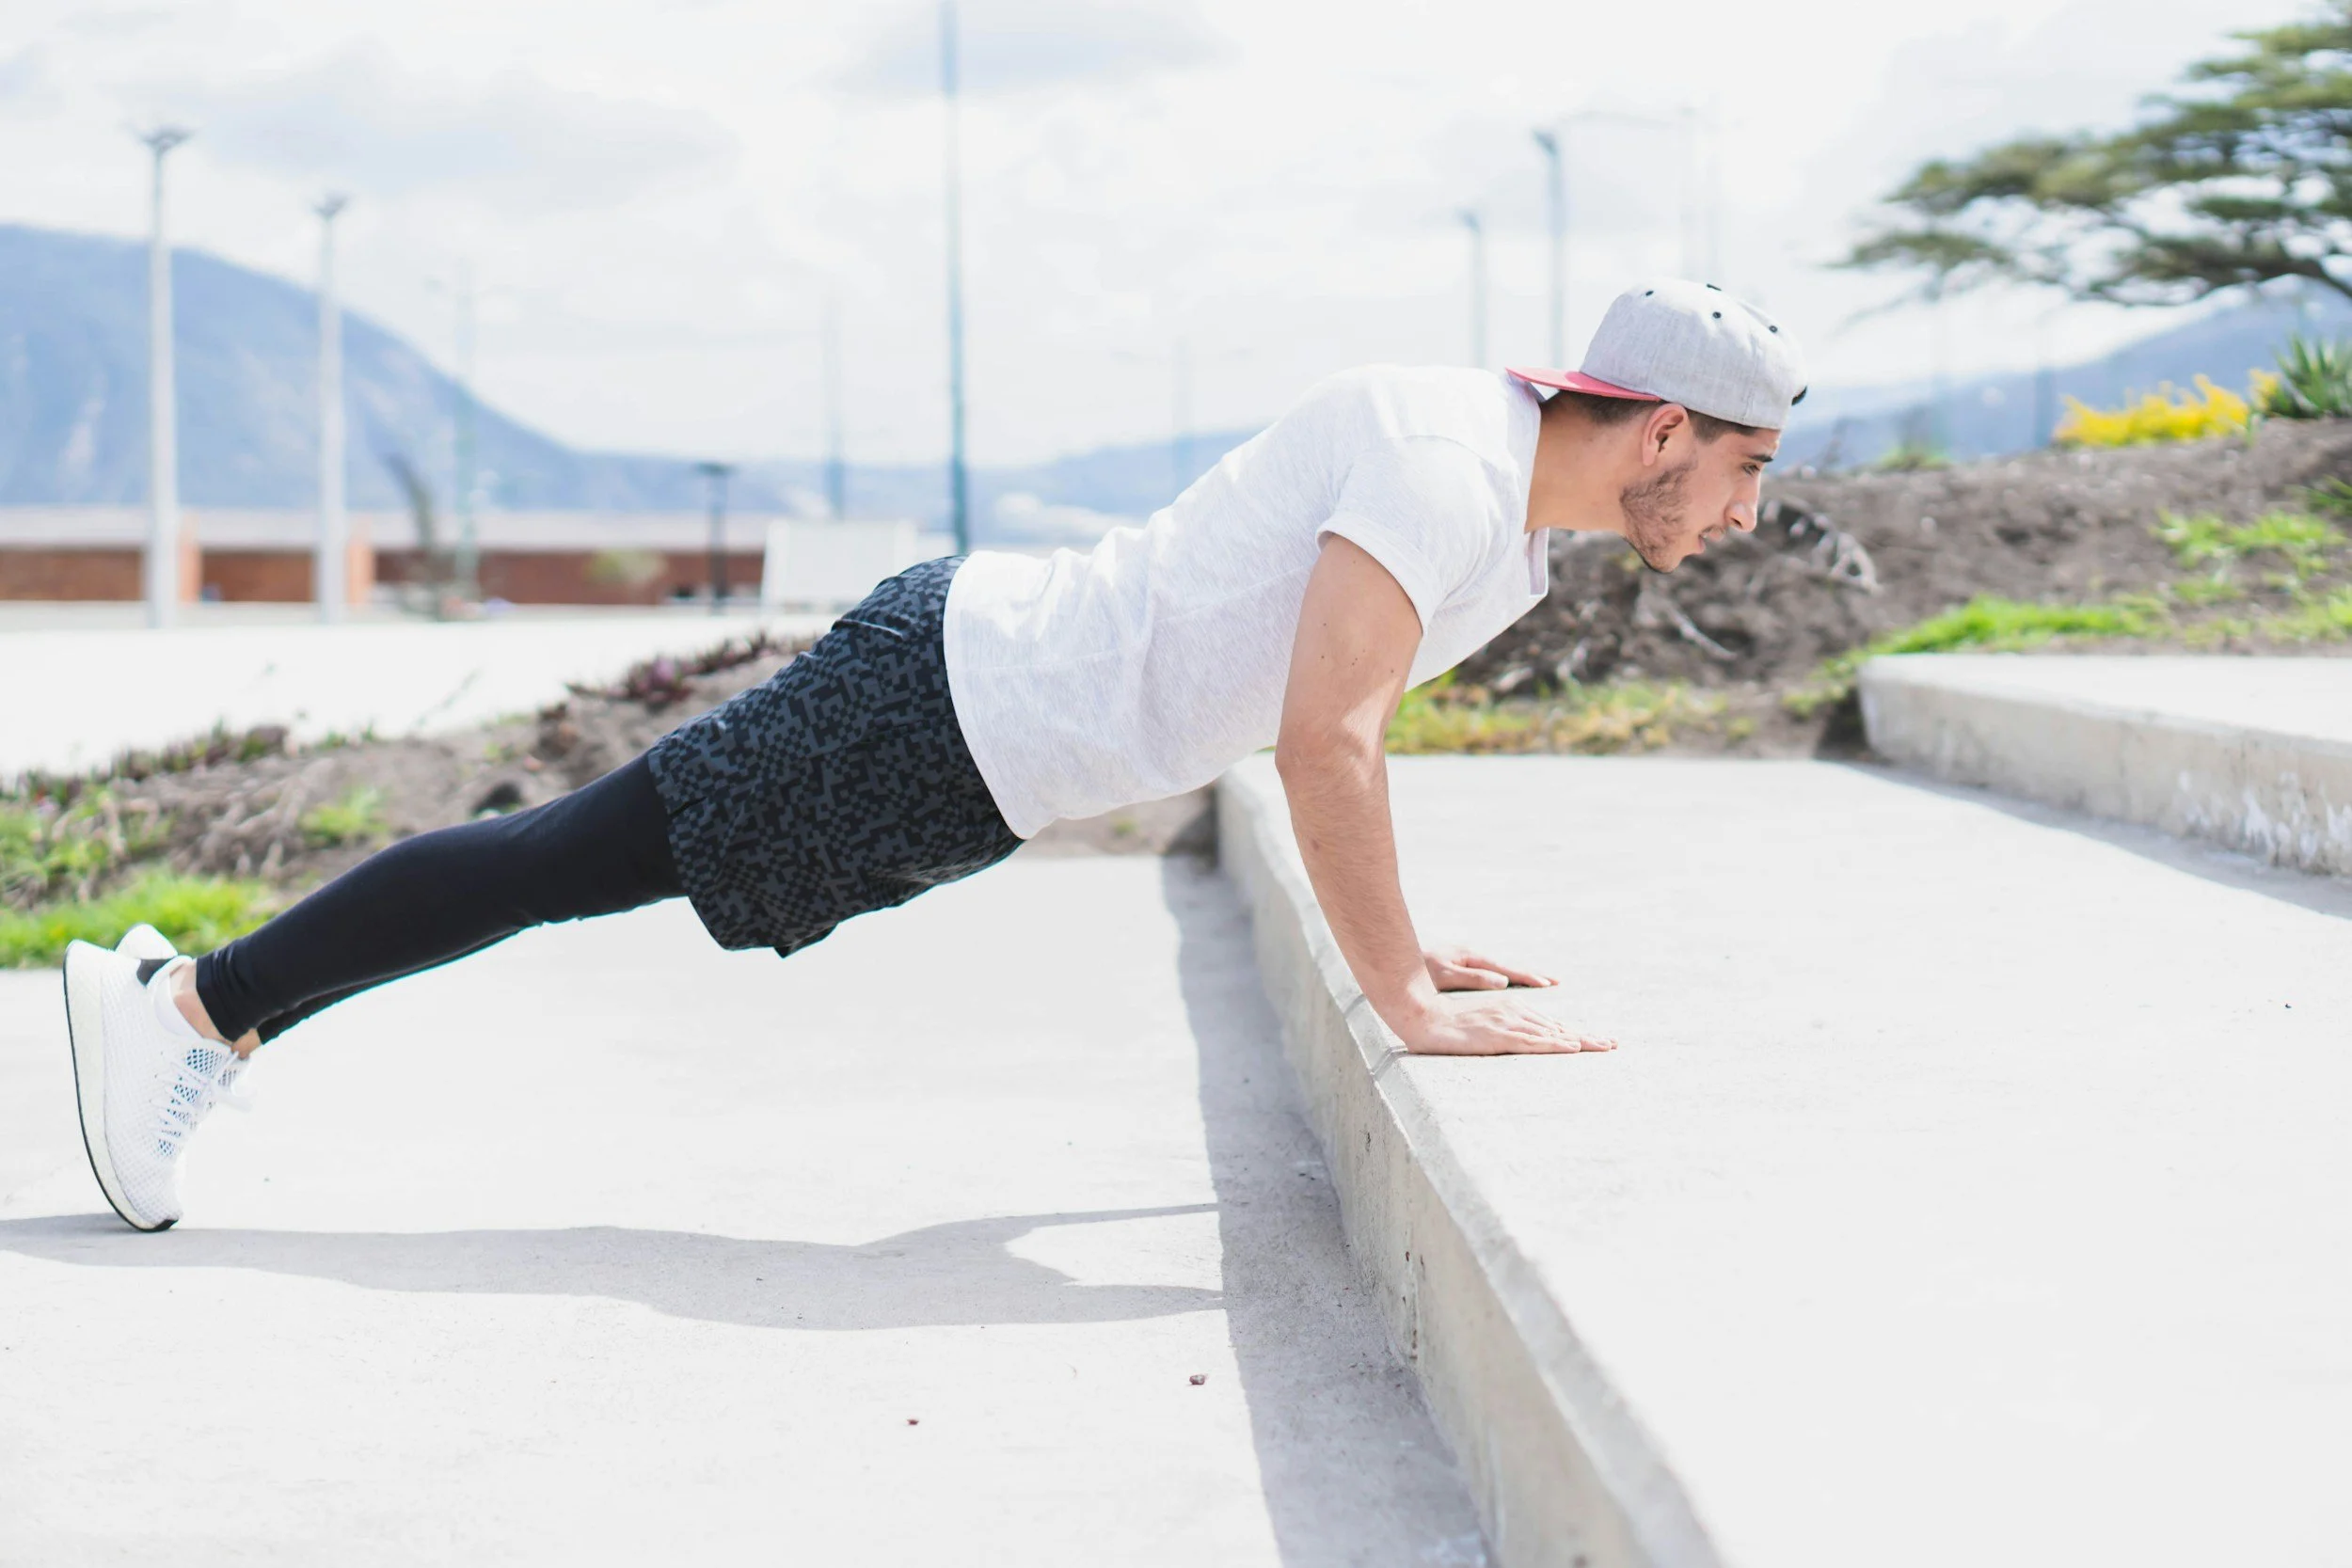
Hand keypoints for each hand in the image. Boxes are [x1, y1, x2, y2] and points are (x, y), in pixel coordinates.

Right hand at [1390, 992, 1616, 1056]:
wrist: (1424, 1017)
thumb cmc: (1448, 1026)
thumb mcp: (1482, 1027)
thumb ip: (1503, 1031)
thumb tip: (1523, 1043)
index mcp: (1513, 1011)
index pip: (1552, 1025)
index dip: (1577, 1035)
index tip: (1601, 1042)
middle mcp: (1515, 1013)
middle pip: (1559, 1028)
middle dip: (1588, 1038)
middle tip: (1614, 1045)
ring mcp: (1508, 1023)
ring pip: (1552, 1034)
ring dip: (1580, 1041)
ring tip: (1605, 1047)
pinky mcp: (1499, 1035)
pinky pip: (1532, 1042)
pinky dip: (1554, 1045)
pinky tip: (1572, 1047)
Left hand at [1424, 943, 1555, 991]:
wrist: (1399, 961)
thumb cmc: (1419, 969)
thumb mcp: (1446, 974)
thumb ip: (1474, 978)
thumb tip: (1503, 981)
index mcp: (1473, 959)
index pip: (1507, 969)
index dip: (1528, 977)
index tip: (1547, 983)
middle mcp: (1475, 959)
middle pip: (1509, 967)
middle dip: (1532, 974)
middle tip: (1556, 981)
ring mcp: (1470, 963)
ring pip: (1503, 970)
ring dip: (1523, 976)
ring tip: (1543, 982)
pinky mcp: (1464, 968)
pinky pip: (1493, 974)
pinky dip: (1508, 978)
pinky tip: (1514, 984)